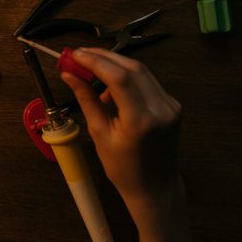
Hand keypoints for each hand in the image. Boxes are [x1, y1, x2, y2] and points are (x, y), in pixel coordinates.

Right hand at [60, 48, 182, 218]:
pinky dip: (125, 76)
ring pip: (140, 70)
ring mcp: (170, 105)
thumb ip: (86, 100)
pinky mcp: (171, 104)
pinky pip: (146, 81)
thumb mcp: (99, 134)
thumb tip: (69, 75)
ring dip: (113, 64)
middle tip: (78, 55)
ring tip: (89, 68)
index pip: (119, 78)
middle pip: (132, 68)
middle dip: (103, 57)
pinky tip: (109, 86)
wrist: (155, 186)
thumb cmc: (123, 168)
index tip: (74, 54)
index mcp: (141, 121)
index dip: (95, 61)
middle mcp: (160, 109)